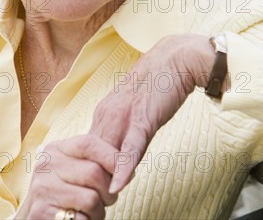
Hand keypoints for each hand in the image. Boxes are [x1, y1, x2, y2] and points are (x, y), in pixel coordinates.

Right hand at [16, 134, 118, 219]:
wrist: (37, 218)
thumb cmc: (64, 195)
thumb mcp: (76, 171)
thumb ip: (96, 162)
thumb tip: (128, 166)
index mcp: (56, 149)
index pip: (89, 143)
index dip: (113, 157)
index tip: (127, 172)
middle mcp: (47, 165)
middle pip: (94, 172)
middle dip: (109, 191)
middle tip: (106, 200)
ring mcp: (43, 188)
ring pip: (91, 198)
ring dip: (99, 211)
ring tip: (90, 212)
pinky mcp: (41, 212)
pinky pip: (81, 218)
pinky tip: (78, 219)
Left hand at [89, 33, 216, 192]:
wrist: (175, 59)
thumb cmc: (156, 85)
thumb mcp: (132, 109)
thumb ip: (123, 132)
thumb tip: (119, 158)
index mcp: (103, 112)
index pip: (87, 149)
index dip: (88, 170)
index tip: (89, 188)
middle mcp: (107, 113)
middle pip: (92, 155)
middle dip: (93, 179)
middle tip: (95, 202)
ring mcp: (123, 115)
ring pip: (108, 155)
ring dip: (106, 180)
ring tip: (104, 203)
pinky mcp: (143, 118)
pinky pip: (131, 147)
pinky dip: (124, 167)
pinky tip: (119, 184)